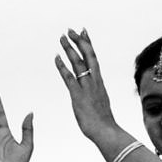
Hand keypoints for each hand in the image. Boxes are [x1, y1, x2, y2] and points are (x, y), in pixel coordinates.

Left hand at [54, 28, 122, 145]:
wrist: (105, 131)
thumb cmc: (103, 122)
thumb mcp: (99, 103)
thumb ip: (95, 95)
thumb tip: (93, 93)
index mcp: (99, 82)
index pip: (93, 59)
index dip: (88, 45)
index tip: (83, 33)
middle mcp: (94, 81)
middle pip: (87, 56)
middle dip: (79, 42)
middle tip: (70, 30)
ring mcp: (87, 87)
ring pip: (78, 63)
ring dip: (70, 49)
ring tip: (62, 38)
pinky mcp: (78, 95)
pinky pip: (69, 78)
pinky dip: (62, 67)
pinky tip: (56, 57)